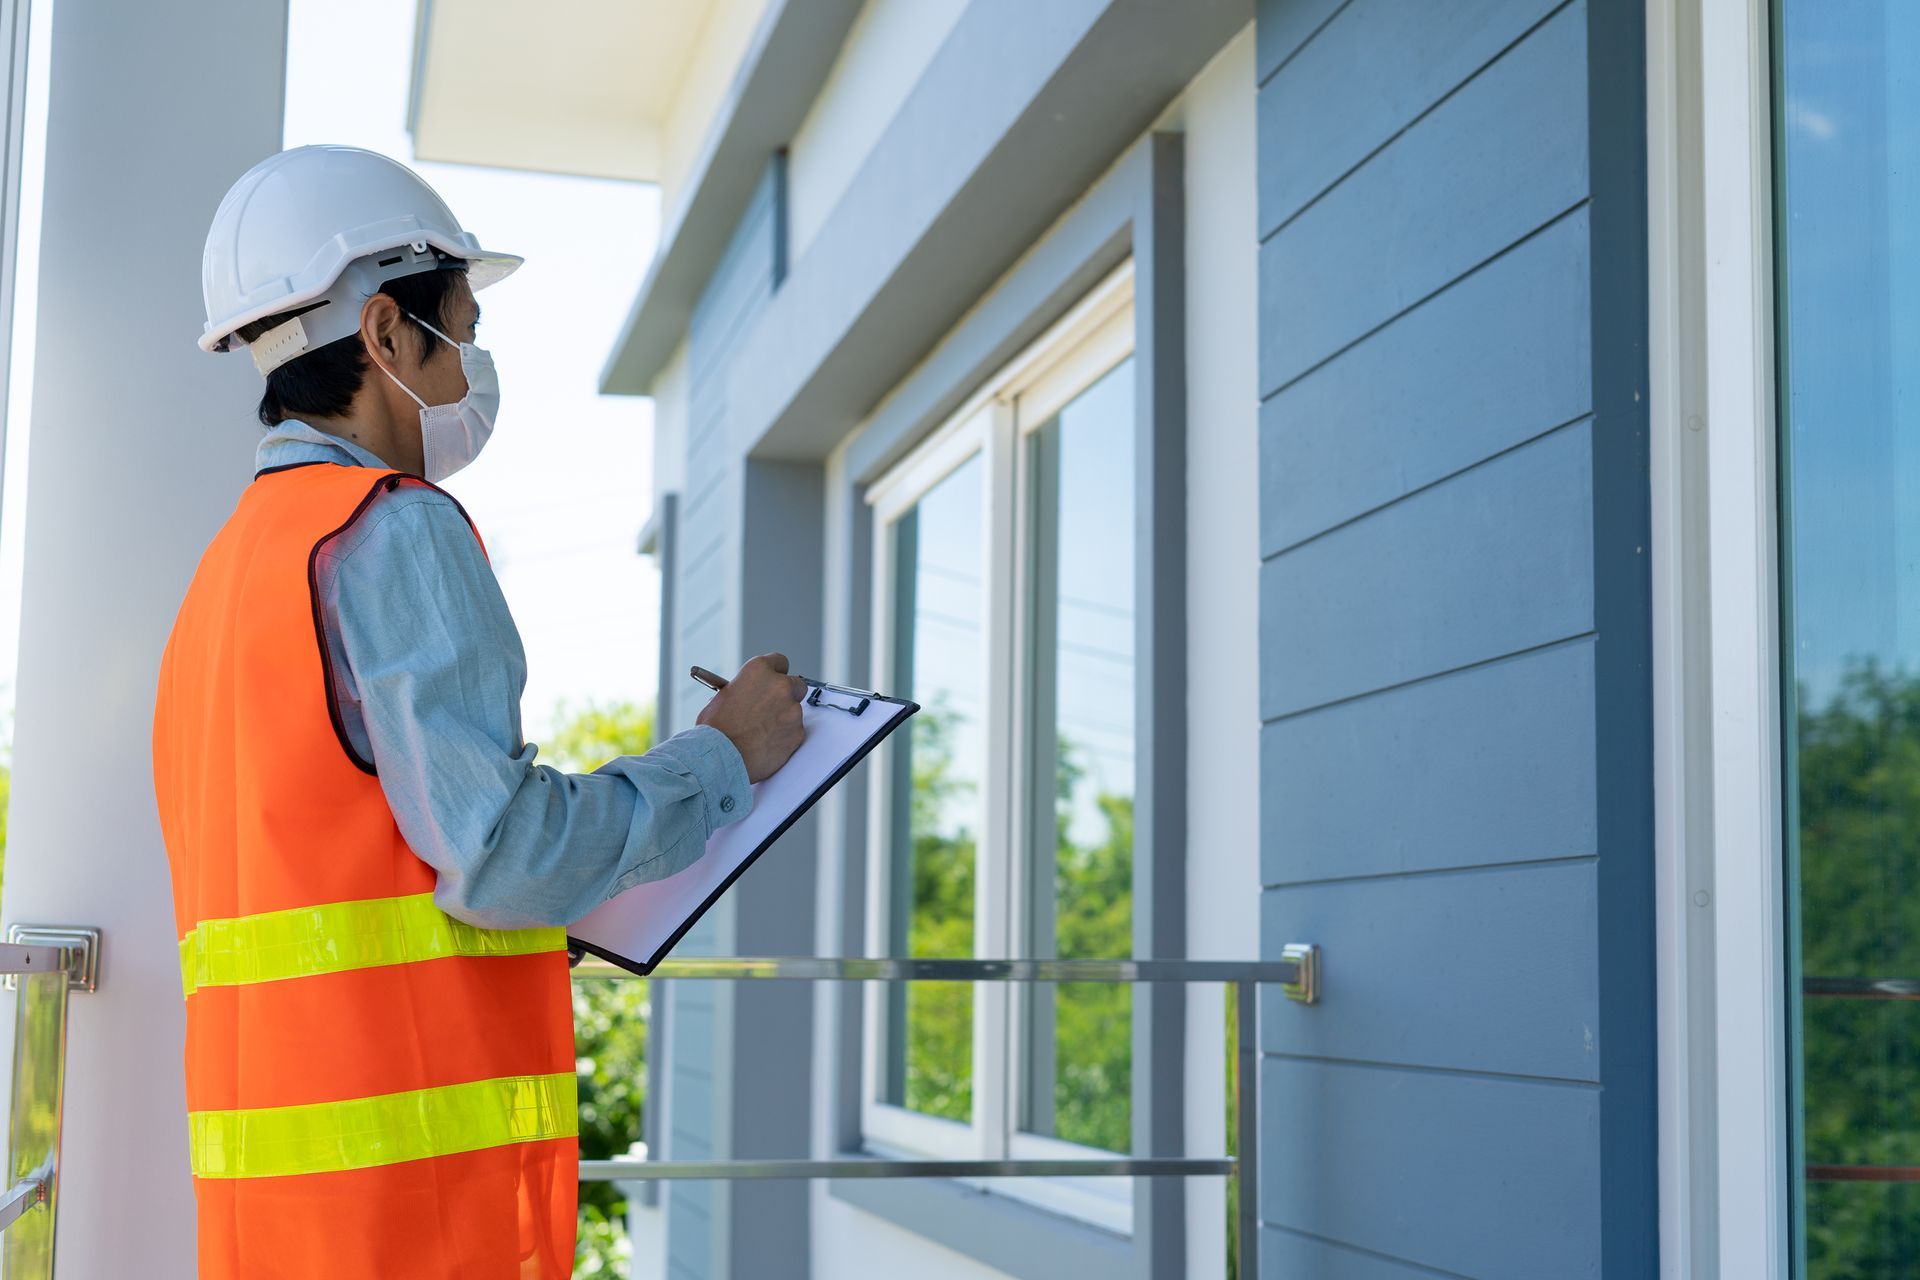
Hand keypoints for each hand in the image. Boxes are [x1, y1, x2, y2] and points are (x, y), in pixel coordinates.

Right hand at [696, 652, 806, 782]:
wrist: (720, 756)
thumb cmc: (715, 729)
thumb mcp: (723, 697)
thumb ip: (744, 691)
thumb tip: (749, 695)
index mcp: (759, 670)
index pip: (779, 661)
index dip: (775, 674)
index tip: (773, 682)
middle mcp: (780, 686)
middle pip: (796, 685)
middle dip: (787, 695)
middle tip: (772, 708)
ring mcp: (792, 710)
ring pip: (794, 712)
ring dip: (783, 720)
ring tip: (761, 734)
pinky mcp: (797, 733)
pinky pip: (794, 733)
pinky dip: (784, 738)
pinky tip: (766, 745)